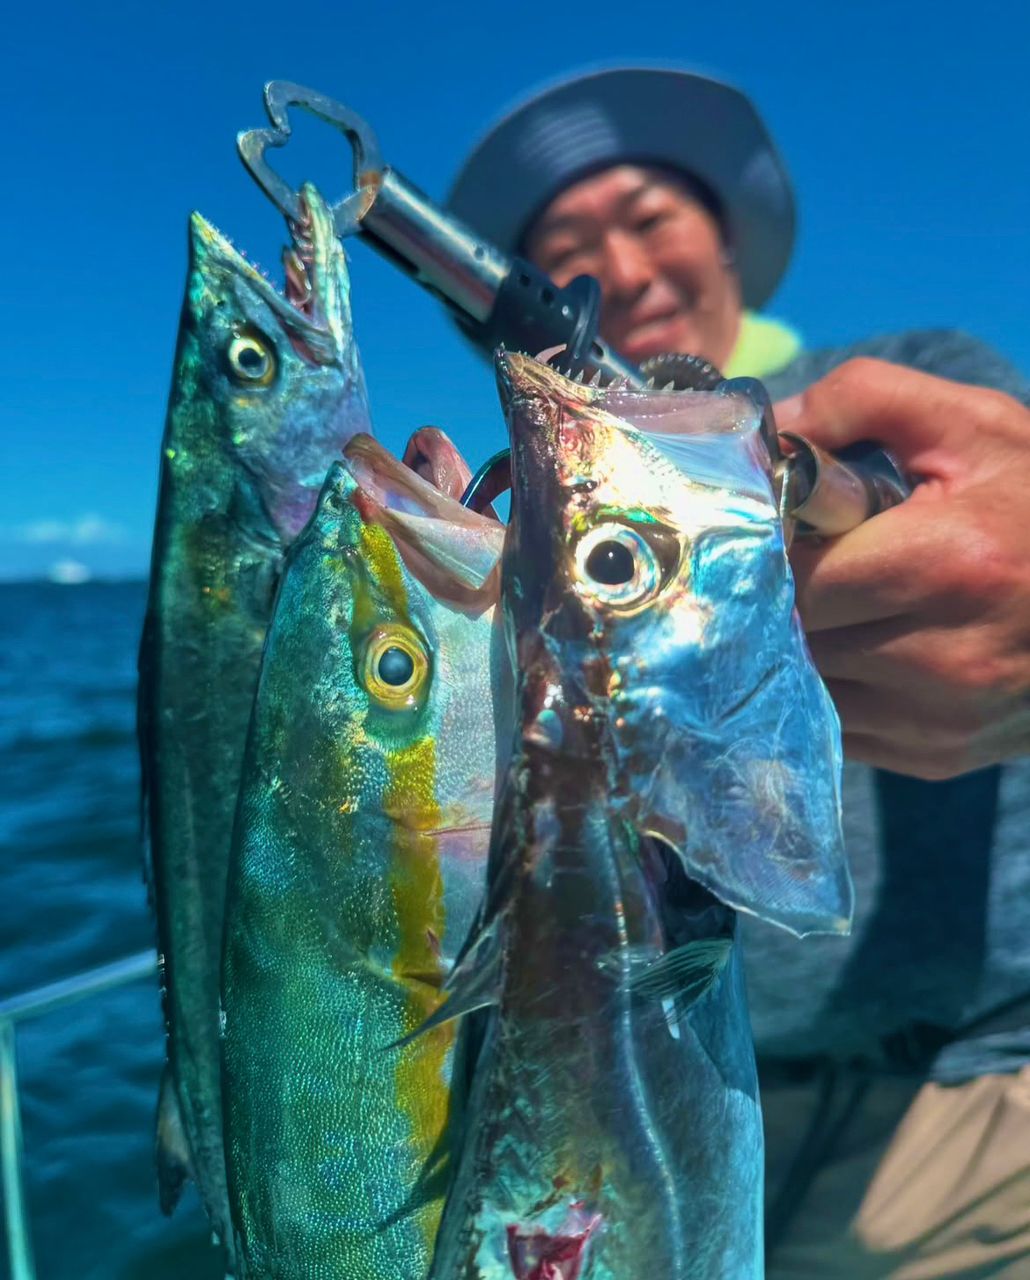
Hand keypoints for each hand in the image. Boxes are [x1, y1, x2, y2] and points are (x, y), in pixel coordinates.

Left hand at [777, 358, 1029, 778]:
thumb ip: (861, 401)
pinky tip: (848, 647)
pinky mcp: (936, 757)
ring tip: (818, 604)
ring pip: (805, 692)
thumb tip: (764, 428)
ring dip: (794, 651)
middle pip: (795, 641)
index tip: (759, 530)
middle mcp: (945, 658)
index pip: (797, 580)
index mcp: (948, 565)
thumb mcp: (970, 425)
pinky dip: (824, 690)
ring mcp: (941, 720)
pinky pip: (834, 728)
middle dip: (771, 601)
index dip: (763, 554)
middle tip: (777, 565)